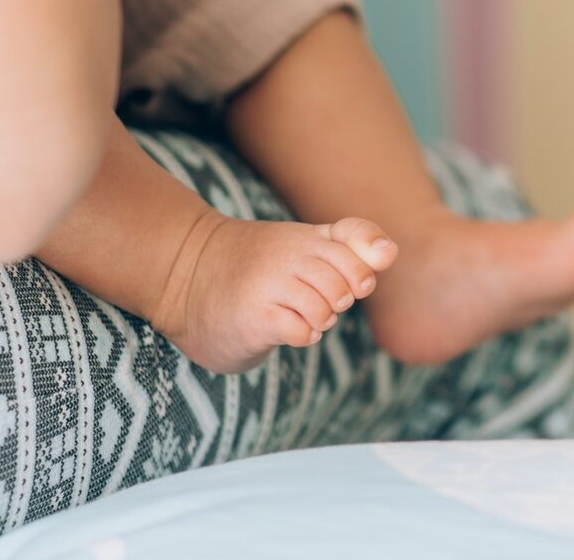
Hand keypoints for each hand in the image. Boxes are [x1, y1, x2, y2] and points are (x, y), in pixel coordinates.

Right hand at [149, 213, 398, 372]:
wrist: (184, 279)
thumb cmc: (253, 271)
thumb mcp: (301, 249)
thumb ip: (349, 249)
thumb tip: (389, 253)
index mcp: (305, 236)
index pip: (358, 240)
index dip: (365, 265)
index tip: (354, 282)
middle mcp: (290, 253)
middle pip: (349, 280)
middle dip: (340, 301)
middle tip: (312, 301)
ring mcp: (271, 282)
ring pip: (328, 308)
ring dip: (319, 321)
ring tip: (294, 315)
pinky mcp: (256, 315)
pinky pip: (305, 332)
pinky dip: (302, 336)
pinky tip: (281, 328)